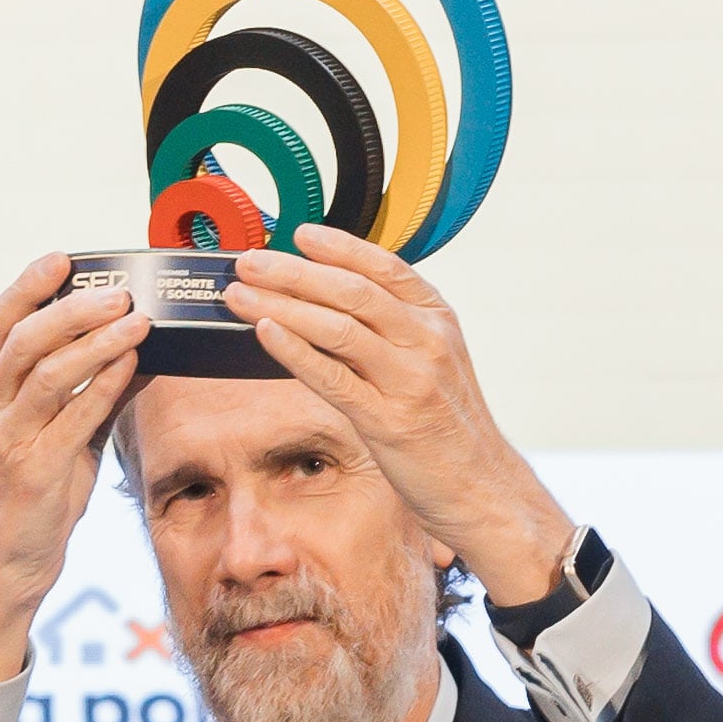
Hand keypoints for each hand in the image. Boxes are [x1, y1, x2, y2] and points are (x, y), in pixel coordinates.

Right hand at [0, 254, 147, 685]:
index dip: (31, 284)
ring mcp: (10, 438)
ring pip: (46, 372)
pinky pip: (70, 418)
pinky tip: (132, 367)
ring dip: (95, 341)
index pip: (4, 320)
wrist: (10, 561)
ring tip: (136, 320)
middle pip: (24, 336)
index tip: (66, 258)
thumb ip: (95, 391)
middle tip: (120, 289)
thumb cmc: (40, 493)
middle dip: (73, 306)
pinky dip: (102, 387)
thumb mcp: (67, 433)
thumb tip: (141, 347)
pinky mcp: (33, 471)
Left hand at [220, 222, 576, 605]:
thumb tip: (330, 303)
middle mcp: (426, 341)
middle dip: (293, 272)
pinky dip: (293, 350)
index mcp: (437, 319)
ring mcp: (408, 380)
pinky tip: (264, 332)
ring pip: (337, 328)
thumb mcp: (433, 362)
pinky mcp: (387, 421)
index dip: (338, 247)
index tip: (298, 234)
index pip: (383, 267)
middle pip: (351, 290)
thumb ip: (393, 329)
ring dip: (280, 305)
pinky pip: (331, 377)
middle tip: (250, 261)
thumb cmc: (449, 426)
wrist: (482, 487)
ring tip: (240, 295)